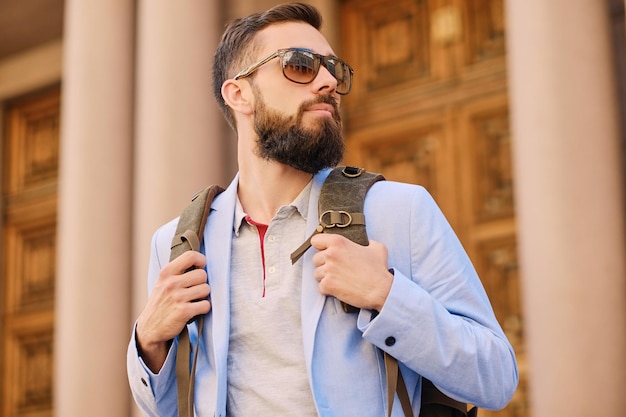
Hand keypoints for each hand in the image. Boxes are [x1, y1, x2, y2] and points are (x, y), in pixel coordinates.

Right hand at [135, 251, 210, 371]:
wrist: (149, 328)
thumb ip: (178, 271)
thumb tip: (201, 261)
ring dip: (203, 296)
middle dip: (202, 282)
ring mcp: (177, 297)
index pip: (190, 256)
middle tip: (194, 290)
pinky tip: (195, 310)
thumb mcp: (163, 282)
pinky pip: (206, 305)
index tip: (201, 267)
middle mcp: (171, 283)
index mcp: (166, 273)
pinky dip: (203, 308)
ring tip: (193, 300)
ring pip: (206, 289)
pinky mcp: (184, 311)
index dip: (201, 260)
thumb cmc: (161, 302)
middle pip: (202, 274)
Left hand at [311, 233, 392, 311]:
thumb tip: (366, 243)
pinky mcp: (328, 285)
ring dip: (325, 277)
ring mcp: (328, 270)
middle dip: (324, 264)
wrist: (381, 289)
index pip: (316, 241)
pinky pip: (320, 287)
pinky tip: (339, 288)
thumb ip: (367, 242)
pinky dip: (328, 289)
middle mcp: (331, 254)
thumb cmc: (378, 270)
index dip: (320, 247)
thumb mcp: (377, 248)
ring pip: (317, 274)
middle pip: (316, 259)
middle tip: (337, 269)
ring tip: (339, 280)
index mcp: (339, 242)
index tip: (325, 251)